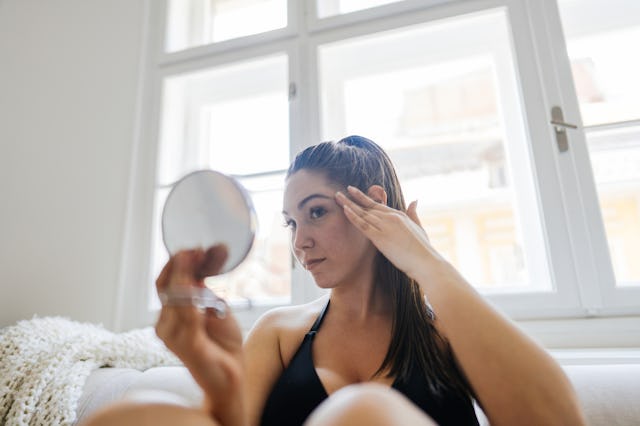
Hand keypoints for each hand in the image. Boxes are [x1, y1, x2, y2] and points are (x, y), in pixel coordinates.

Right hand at [155, 245, 243, 423]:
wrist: (230, 375)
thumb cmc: (221, 343)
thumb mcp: (214, 309)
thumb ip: (203, 292)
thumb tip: (200, 266)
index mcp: (170, 314)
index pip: (163, 283)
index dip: (176, 264)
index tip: (193, 249)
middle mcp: (166, 324)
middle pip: (166, 286)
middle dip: (181, 265)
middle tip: (196, 250)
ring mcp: (173, 337)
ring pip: (177, 299)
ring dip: (188, 277)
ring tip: (201, 260)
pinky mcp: (187, 347)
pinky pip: (189, 319)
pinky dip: (194, 301)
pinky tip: (200, 288)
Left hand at [335, 186, 445, 280]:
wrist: (426, 262)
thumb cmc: (423, 249)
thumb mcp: (419, 227)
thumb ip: (414, 213)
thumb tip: (414, 200)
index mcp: (399, 215)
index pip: (378, 204)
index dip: (364, 198)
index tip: (353, 192)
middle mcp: (391, 217)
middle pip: (367, 206)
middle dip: (353, 198)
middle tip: (340, 192)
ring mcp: (385, 226)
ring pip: (362, 212)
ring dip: (348, 204)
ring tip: (337, 196)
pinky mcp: (381, 237)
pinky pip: (363, 225)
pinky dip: (353, 216)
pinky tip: (344, 209)